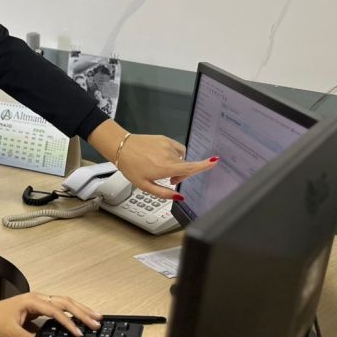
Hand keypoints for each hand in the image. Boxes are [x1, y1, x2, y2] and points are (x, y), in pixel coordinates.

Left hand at [0, 293, 101, 336]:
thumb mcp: (7, 329)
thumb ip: (21, 336)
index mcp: (32, 301)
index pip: (55, 310)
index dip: (68, 322)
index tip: (79, 333)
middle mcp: (39, 297)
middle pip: (65, 302)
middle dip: (82, 312)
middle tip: (97, 322)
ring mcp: (41, 300)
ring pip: (65, 302)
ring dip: (81, 309)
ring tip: (97, 317)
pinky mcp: (42, 306)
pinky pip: (62, 306)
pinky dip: (74, 311)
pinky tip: (83, 317)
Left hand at [88, 120, 216, 198]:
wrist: (121, 147)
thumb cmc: (131, 166)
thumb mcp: (145, 185)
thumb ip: (164, 193)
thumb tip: (179, 197)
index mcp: (165, 167)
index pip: (190, 167)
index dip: (204, 165)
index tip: (215, 161)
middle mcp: (169, 155)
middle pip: (186, 166)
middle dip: (182, 174)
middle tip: (169, 179)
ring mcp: (167, 145)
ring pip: (181, 158)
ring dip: (176, 164)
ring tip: (161, 167)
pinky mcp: (165, 139)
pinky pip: (176, 149)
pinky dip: (173, 155)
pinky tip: (161, 158)